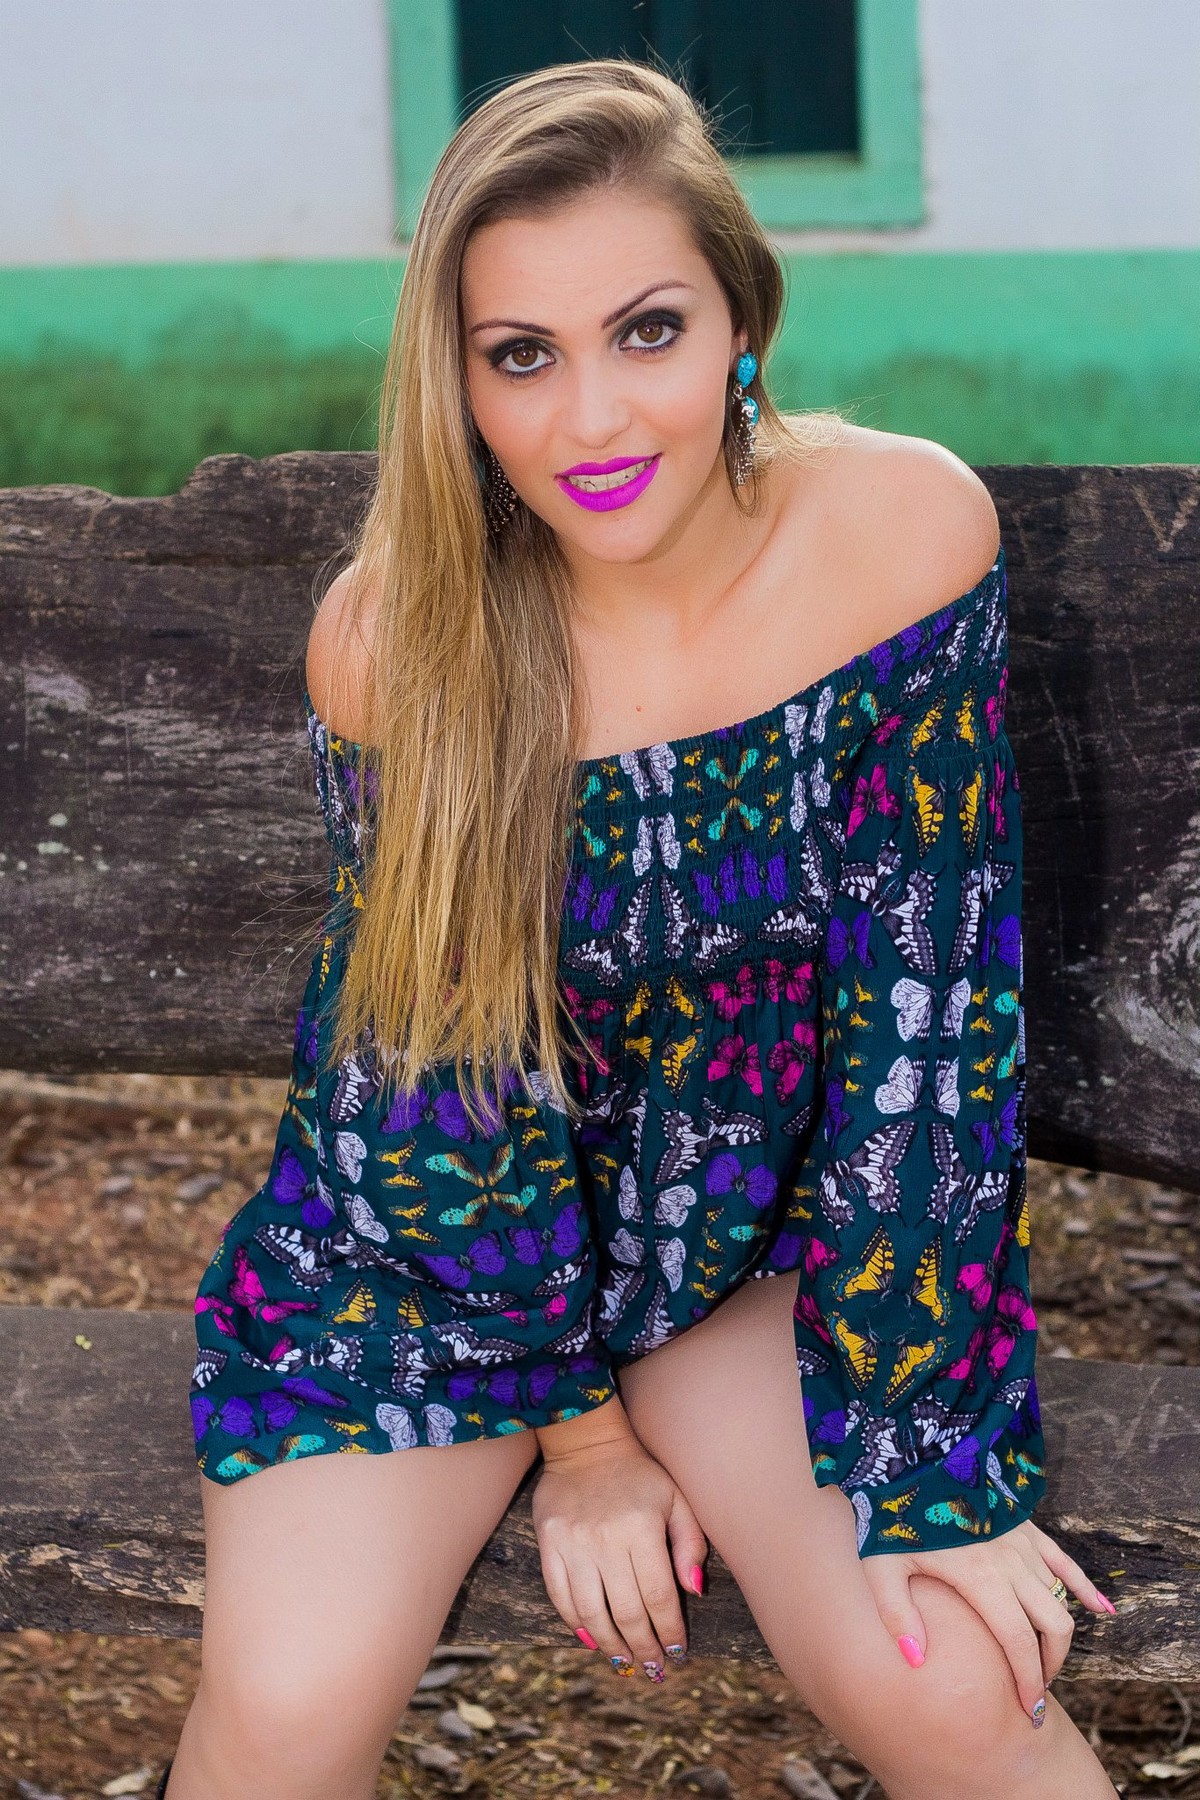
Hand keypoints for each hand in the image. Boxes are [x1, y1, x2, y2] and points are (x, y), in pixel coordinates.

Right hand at [531, 1434, 708, 1681]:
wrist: (587, 1442)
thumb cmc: (640, 1474)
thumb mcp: (677, 1498)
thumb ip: (690, 1543)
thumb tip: (695, 1591)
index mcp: (642, 1529)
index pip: (659, 1597)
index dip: (670, 1631)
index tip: (678, 1652)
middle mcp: (606, 1540)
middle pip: (627, 1612)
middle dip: (643, 1647)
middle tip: (653, 1668)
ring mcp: (573, 1543)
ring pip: (592, 1612)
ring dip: (610, 1645)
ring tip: (625, 1663)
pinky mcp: (548, 1543)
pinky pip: (560, 1595)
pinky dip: (576, 1624)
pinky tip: (592, 1639)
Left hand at [862, 1519, 1116, 1724]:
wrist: (915, 1457)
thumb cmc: (893, 1514)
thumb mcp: (882, 1564)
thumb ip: (897, 1613)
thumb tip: (915, 1661)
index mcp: (980, 1577)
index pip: (1019, 1642)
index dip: (1029, 1681)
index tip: (1030, 1710)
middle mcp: (1010, 1562)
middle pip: (1052, 1625)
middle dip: (1050, 1664)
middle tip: (1035, 1689)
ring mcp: (1022, 1542)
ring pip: (1059, 1598)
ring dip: (1058, 1634)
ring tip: (1044, 1661)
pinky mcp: (1025, 1526)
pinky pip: (1064, 1561)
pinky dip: (1085, 1588)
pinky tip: (1104, 1610)